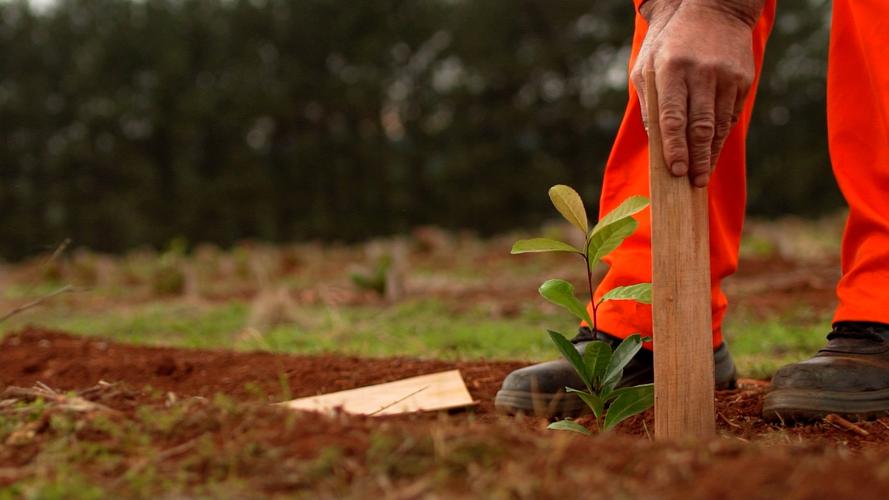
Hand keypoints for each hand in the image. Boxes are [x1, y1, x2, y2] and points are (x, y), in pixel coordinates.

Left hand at [631, 0, 761, 186]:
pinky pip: (731, 115)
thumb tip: (655, 140)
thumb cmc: (671, 42)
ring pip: (718, 125)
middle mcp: (701, 73)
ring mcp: (725, 77)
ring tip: (703, 176)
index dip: (674, 148)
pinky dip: (722, 137)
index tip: (675, 171)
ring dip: (711, 154)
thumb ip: (649, 101)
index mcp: (672, 69)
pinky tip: (714, 152)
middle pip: (699, 126)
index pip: (673, 117)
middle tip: (693, 183)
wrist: (716, 9)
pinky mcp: (742, 79)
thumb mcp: (647, 64)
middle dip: (696, 159)